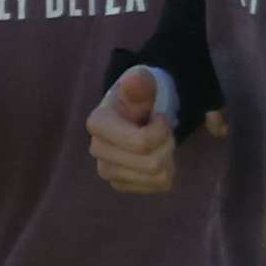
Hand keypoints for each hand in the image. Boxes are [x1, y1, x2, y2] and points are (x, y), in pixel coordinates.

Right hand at [87, 67, 180, 194]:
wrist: (131, 115)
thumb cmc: (138, 100)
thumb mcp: (142, 87)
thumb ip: (140, 85)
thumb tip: (135, 79)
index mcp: (98, 124)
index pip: (142, 142)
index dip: (162, 130)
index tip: (158, 116)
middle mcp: (97, 150)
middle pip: (152, 163)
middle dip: (167, 145)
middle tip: (163, 132)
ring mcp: (107, 170)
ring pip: (157, 177)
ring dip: (168, 158)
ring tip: (160, 144)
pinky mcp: (119, 184)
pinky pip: (157, 186)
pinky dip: (166, 172)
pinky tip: (156, 156)